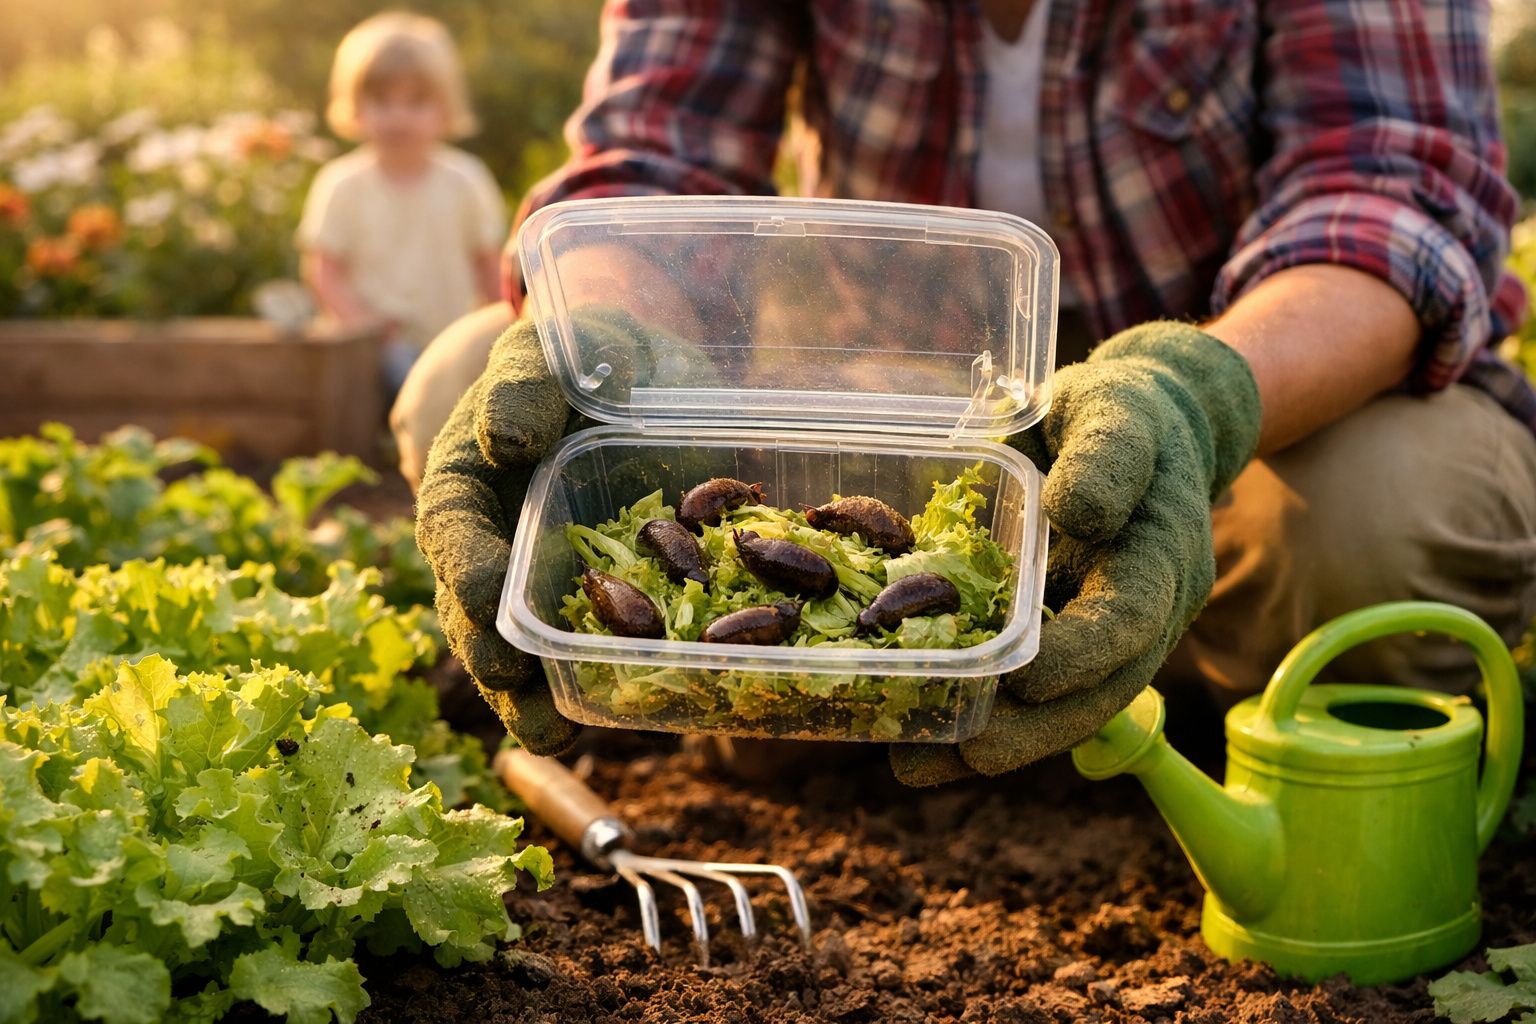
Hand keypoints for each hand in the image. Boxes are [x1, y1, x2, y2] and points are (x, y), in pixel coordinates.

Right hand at [415, 317, 579, 753]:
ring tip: (553, 733)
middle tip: (513, 680)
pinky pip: (576, 653)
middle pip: (473, 606)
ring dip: (528, 696)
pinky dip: (584, 691)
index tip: (483, 596)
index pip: (452, 527)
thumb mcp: (559, 349)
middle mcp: (490, 540)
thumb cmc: (592, 350)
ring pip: (516, 647)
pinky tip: (607, 722)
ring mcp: (535, 581)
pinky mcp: (588, 603)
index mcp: (467, 478)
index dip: (465, 564)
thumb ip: (527, 385)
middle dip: (489, 650)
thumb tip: (503, 442)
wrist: (650, 376)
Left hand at [891, 322, 1262, 784]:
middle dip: (1033, 729)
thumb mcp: (1119, 412)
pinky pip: (1028, 688)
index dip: (1084, 653)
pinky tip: (914, 739)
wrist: (1143, 426)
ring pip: (1060, 704)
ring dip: (995, 740)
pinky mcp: (1064, 637)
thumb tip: (1078, 512)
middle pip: (1097, 690)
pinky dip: (979, 715)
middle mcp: (1142, 614)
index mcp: (1164, 560)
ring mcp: (1103, 634)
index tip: (1028, 676)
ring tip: (918, 765)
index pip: (1131, 618)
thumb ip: (1108, 455)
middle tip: (968, 755)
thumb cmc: (1124, 412)